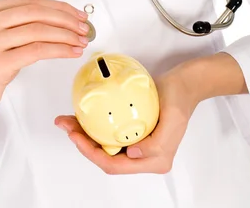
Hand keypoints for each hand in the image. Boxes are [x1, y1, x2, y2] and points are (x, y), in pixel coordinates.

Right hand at [0, 0, 88, 129]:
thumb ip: (14, 24)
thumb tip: (56, 20)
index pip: (29, 2)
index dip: (57, 6)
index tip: (76, 14)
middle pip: (35, 12)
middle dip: (65, 18)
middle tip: (84, 26)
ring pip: (38, 30)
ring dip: (66, 34)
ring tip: (81, 40)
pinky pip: (37, 50)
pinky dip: (59, 50)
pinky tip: (71, 52)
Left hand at [54, 65, 197, 174]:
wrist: (184, 84)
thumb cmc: (179, 99)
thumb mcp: (172, 120)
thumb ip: (155, 145)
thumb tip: (132, 155)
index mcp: (155, 160)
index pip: (115, 165)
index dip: (92, 153)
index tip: (76, 136)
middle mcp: (144, 156)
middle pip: (106, 156)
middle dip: (83, 143)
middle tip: (66, 125)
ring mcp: (137, 144)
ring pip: (104, 145)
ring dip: (84, 134)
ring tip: (68, 120)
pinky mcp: (132, 131)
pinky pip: (108, 133)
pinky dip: (93, 126)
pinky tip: (82, 116)